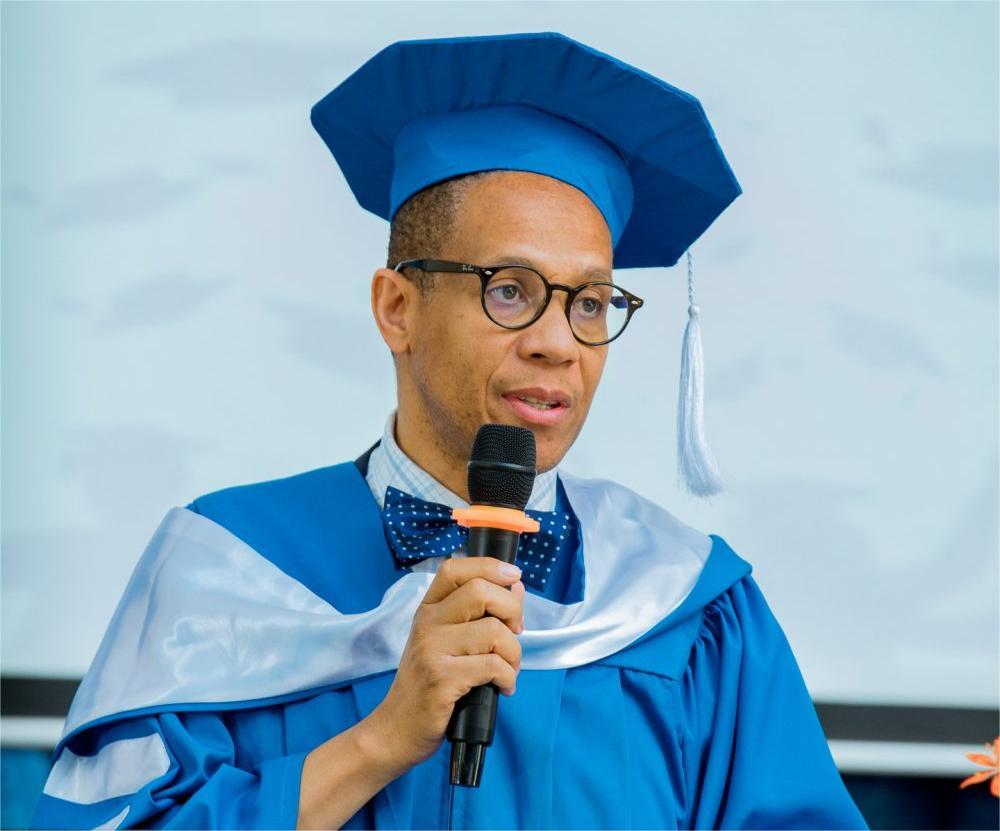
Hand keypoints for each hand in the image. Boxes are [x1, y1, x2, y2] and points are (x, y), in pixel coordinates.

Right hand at [363, 556, 525, 774]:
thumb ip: (479, 615)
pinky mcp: (441, 679)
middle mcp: (427, 624)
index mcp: (428, 610)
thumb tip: (516, 588)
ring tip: (508, 669)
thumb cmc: (428, 686)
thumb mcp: (447, 643)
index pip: (455, 569)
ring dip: (514, 653)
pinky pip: (492, 666)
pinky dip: (508, 678)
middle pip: (480, 592)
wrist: (396, 730)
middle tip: (515, 633)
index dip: (489, 566)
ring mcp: (432, 650)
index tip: (513, 577)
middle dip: (512, 610)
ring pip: (494, 631)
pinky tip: (503, 687)